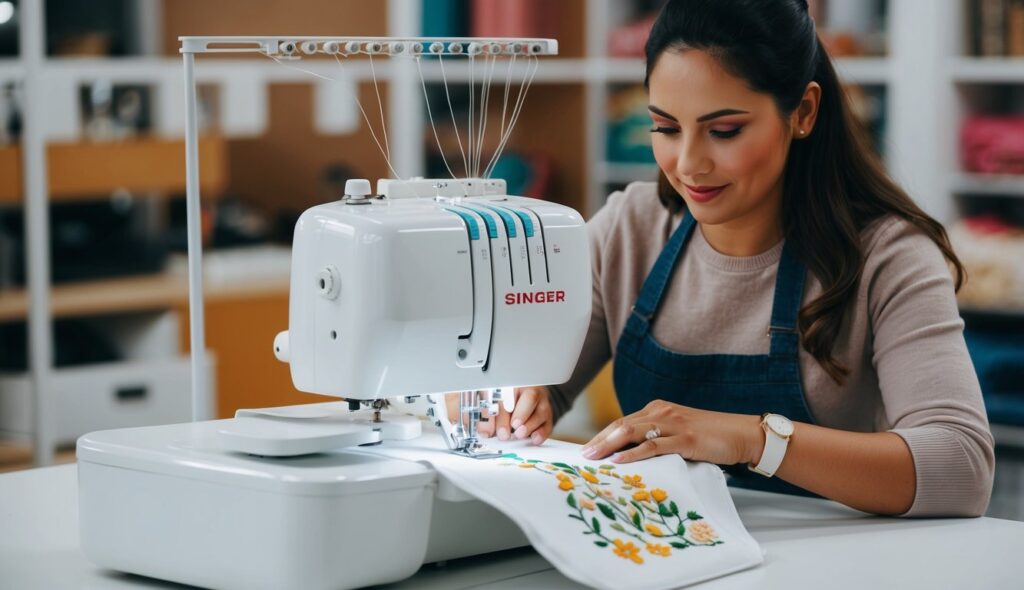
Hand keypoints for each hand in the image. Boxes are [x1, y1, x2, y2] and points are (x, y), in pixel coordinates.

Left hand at [445, 387, 553, 444]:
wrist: (512, 392)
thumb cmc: (486, 394)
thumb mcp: (468, 393)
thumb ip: (459, 403)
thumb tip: (455, 419)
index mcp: (503, 379)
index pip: (499, 391)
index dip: (493, 411)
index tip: (486, 427)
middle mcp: (522, 387)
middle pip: (521, 397)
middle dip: (512, 418)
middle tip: (504, 433)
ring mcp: (536, 398)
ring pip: (538, 406)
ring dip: (529, 422)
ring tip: (519, 433)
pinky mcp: (545, 410)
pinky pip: (547, 419)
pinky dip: (542, 430)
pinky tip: (534, 438)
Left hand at [581, 400, 763, 465]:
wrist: (741, 433)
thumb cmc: (710, 437)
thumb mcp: (678, 434)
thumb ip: (657, 439)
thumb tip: (631, 457)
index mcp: (658, 409)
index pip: (623, 422)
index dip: (603, 436)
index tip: (587, 449)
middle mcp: (662, 412)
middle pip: (621, 425)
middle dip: (599, 441)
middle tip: (582, 455)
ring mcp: (673, 424)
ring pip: (632, 432)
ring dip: (609, 445)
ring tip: (593, 458)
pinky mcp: (685, 438)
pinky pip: (653, 445)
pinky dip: (633, 453)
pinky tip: (619, 460)